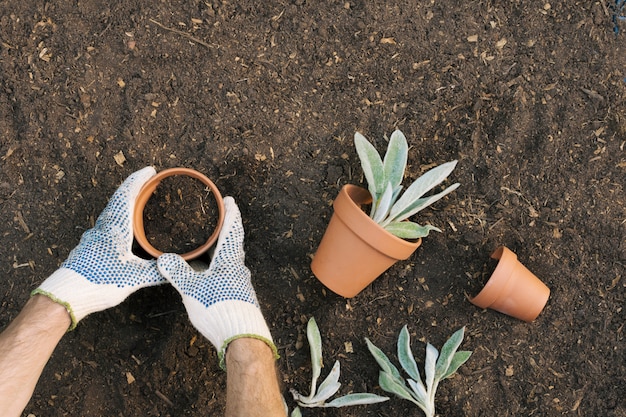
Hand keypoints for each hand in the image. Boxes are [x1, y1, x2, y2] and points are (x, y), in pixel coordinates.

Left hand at [32, 166, 164, 328]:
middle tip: (147, 181)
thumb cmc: (98, 283)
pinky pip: (105, 225)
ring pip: (110, 212)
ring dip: (124, 203)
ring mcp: (92, 237)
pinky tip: (121, 230)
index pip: (127, 196)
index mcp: (115, 229)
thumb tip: (177, 268)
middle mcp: (102, 228)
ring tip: (137, 202)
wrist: (65, 296)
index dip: (138, 180)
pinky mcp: (87, 248)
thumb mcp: (134, 278)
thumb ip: (157, 273)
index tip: (150, 170)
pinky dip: (117, 218)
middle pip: (118, 200)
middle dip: (133, 188)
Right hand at [157, 197, 276, 367]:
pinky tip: (208, 272)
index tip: (228, 201)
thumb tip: (163, 257)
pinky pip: (227, 273)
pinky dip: (218, 266)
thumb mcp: (192, 288)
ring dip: (220, 250)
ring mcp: (239, 283)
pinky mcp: (238, 295)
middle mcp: (238, 268)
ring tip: (208, 244)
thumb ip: (177, 271)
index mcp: (229, 260)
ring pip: (228, 260)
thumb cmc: (219, 308)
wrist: (241, 336)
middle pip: (231, 244)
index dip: (230, 214)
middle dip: (223, 231)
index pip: (231, 230)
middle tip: (215, 219)